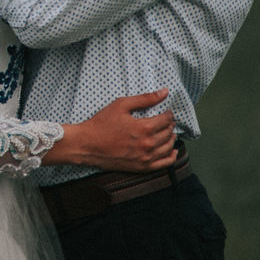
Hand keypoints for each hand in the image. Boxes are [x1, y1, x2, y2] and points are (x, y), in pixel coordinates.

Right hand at [46, 88, 177, 171]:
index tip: (167, 112)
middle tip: (168, 120)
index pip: (166, 120)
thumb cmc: (101, 124)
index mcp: (144, 128)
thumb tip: (164, 92)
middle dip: (170, 125)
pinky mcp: (141, 167)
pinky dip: (171, 157)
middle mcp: (147, 144)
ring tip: (169, 132)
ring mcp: (145, 158)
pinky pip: (164, 164)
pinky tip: (172, 150)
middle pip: (168, 133)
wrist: (87, 145)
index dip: (169, 114)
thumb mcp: (121, 105)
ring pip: (168, 147)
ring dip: (172, 138)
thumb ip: (145, 99)